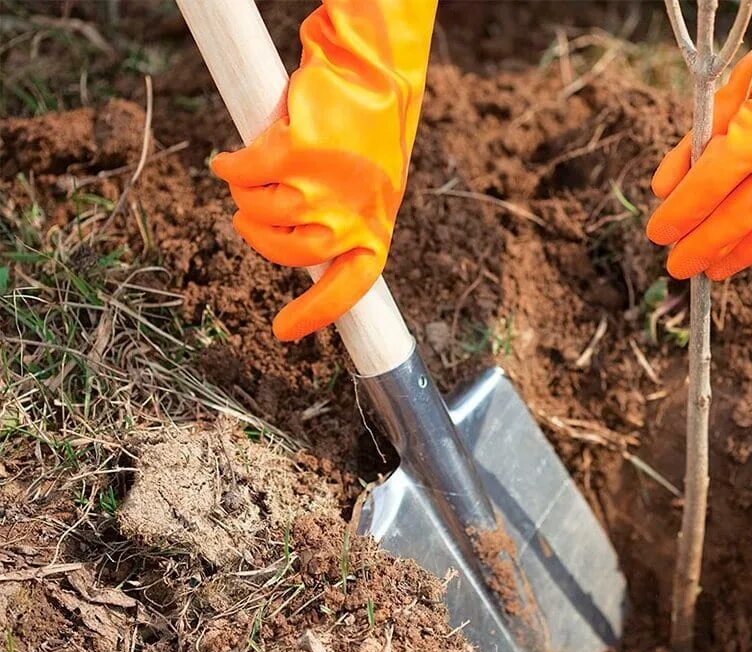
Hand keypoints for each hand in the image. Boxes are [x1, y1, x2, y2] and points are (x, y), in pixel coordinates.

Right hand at [212, 0, 435, 340]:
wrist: (369, 73)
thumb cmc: (367, 132)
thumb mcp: (369, 189)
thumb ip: (342, 222)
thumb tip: (304, 251)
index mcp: (374, 232)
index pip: (347, 291)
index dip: (314, 314)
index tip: (283, 333)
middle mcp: (351, 219)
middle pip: (286, 253)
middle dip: (259, 234)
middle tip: (253, 211)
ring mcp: (323, 190)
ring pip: (260, 212)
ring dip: (246, 193)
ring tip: (255, 170)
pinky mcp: (296, 154)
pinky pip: (245, 174)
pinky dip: (232, 166)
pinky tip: (231, 158)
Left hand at [646, 0, 751, 280]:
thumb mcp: (736, 86)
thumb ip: (697, 140)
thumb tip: (664, 189)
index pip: (705, 192)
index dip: (678, 217)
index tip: (658, 234)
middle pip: (735, 223)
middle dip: (700, 248)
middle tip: (679, 265)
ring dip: (738, 256)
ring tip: (713, 267)